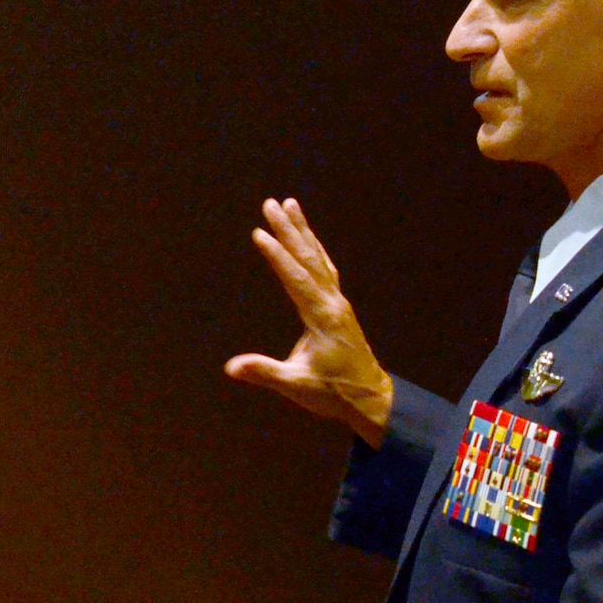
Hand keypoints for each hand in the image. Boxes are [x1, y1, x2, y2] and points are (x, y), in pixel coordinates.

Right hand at [225, 198, 393, 446]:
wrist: (370, 399)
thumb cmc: (333, 393)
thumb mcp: (297, 385)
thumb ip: (265, 372)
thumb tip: (231, 367)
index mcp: (323, 317)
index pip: (296, 279)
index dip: (277, 255)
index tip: (259, 233)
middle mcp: (333, 303)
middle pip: (308, 258)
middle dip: (289, 230)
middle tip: (271, 203)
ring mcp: (338, 303)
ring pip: (318, 258)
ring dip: (303, 231)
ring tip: (289, 205)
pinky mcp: (338, 307)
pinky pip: (324, 269)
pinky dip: (313, 249)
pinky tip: (306, 239)